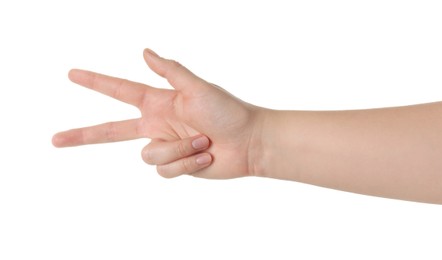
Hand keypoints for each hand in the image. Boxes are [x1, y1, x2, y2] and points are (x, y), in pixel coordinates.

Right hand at [52, 49, 264, 178]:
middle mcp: (158, 125)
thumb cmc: (228, 111)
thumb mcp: (198, 87)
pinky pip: (166, 171)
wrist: (250, 142)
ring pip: (149, 156)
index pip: (120, 91)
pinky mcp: (177, 166)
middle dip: (83, 135)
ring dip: (180, 149)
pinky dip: (188, 162)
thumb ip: (170, 71)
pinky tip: (206, 155)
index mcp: (159, 103)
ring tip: (204, 140)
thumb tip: (144, 51)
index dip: (96, 83)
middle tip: (55, 140)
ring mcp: (167, 147)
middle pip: (111, 132)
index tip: (72, 74)